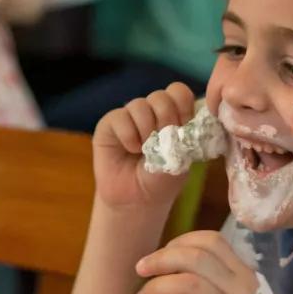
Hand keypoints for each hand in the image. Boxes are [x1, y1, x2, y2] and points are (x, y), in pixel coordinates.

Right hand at [93, 83, 197, 210]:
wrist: (137, 201)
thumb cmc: (160, 181)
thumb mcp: (180, 161)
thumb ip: (183, 139)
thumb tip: (182, 122)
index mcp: (172, 115)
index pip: (179, 92)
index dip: (183, 105)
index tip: (183, 127)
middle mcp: (150, 112)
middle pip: (161, 96)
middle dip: (166, 119)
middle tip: (163, 141)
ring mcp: (129, 116)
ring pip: (139, 104)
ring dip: (146, 129)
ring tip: (144, 150)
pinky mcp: (109, 124)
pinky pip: (119, 117)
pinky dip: (128, 135)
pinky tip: (130, 149)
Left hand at [134, 230, 292, 293]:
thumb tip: (181, 292)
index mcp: (247, 280)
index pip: (211, 241)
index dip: (181, 242)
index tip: (163, 256)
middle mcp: (242, 292)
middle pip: (194, 257)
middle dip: (160, 259)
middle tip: (140, 270)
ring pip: (188, 284)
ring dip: (156, 288)